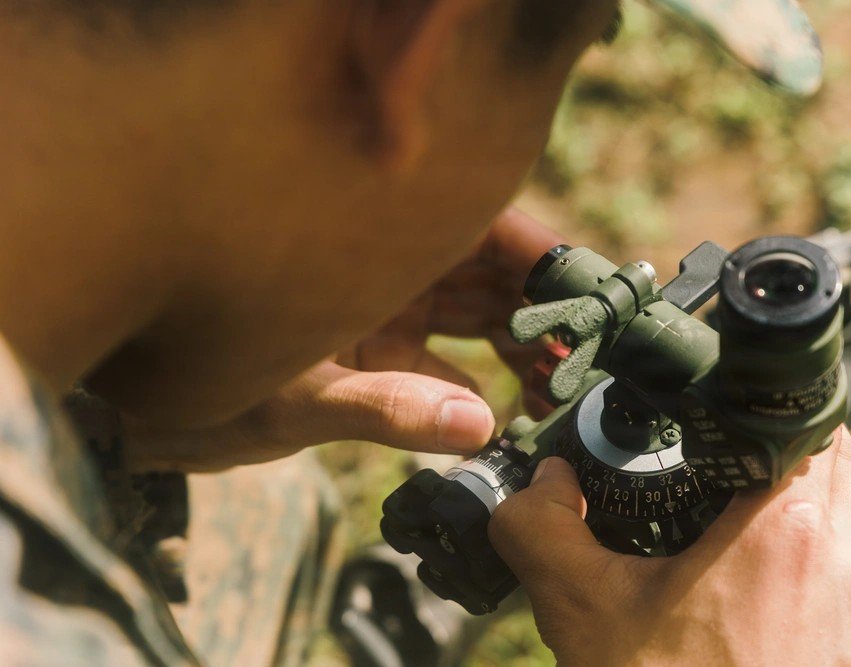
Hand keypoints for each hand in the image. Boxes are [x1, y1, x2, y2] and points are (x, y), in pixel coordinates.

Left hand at [124, 208, 562, 471]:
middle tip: (583, 360)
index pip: (477, 229)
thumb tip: (478, 425)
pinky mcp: (381, 350)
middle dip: (541, 311)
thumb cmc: (202, 391)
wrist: (146, 418)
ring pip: (477, 314)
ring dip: (522, 349)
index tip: (586, 296)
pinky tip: (509, 413)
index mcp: (368, 249)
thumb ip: (387, 409)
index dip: (539, 256)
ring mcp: (386, 308)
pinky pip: (449, 360)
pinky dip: (481, 385)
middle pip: (489, 273)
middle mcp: (385, 268)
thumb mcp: (295, 399)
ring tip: (560, 389)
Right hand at [489, 427, 850, 665]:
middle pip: (834, 472)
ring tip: (742, 556)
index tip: (723, 427)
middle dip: (780, 470)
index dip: (764, 414)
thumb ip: (543, 527)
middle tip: (719, 488)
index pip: (805, 421)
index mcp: (789, 532)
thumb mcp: (585, 612)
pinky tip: (776, 621)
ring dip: (810, 530)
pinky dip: (833, 588)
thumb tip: (542, 482)